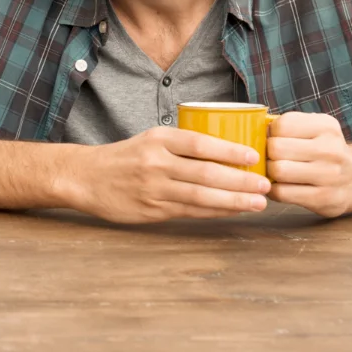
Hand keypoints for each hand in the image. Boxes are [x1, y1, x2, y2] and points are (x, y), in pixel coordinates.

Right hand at [56, 127, 270, 222]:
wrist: (86, 177)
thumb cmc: (125, 157)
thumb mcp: (150, 140)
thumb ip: (181, 147)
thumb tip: (227, 153)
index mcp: (158, 139)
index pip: (200, 143)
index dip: (229, 151)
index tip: (254, 156)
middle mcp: (156, 162)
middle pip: (205, 173)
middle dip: (240, 180)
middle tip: (265, 184)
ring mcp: (154, 188)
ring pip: (201, 196)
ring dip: (233, 200)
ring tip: (258, 202)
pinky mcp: (152, 210)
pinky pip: (190, 212)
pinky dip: (215, 212)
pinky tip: (233, 211)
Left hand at [267, 112, 351, 216]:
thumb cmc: (327, 152)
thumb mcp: (316, 129)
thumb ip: (289, 125)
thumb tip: (255, 128)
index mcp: (326, 127)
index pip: (282, 125)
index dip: (271, 133)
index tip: (274, 139)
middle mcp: (331, 150)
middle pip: (276, 148)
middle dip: (268, 154)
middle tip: (272, 158)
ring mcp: (329, 176)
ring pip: (278, 171)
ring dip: (270, 173)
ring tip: (276, 172)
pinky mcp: (324, 199)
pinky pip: (282, 193)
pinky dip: (275, 190)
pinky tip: (282, 186)